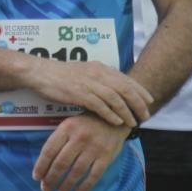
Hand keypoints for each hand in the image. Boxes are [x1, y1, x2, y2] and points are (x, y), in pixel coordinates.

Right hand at [24, 58, 152, 127]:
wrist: (41, 72)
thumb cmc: (62, 75)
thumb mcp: (85, 72)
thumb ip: (100, 79)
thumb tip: (115, 88)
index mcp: (100, 67)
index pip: (126, 79)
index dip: (140, 91)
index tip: (150, 101)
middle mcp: (98, 74)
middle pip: (125, 89)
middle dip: (138, 103)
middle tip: (146, 115)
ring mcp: (89, 83)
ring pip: (115, 98)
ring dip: (127, 111)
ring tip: (134, 122)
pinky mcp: (79, 94)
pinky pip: (100, 105)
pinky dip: (111, 114)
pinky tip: (117, 122)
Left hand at [33, 113, 129, 190]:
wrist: (114, 117)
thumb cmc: (87, 123)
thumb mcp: (70, 123)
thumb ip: (59, 139)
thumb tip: (45, 162)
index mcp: (67, 128)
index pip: (49, 150)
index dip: (41, 166)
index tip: (36, 177)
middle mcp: (80, 137)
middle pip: (61, 163)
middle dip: (51, 178)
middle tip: (45, 188)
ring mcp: (94, 148)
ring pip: (76, 171)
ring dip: (66, 185)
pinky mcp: (106, 156)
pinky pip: (94, 175)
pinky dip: (85, 186)